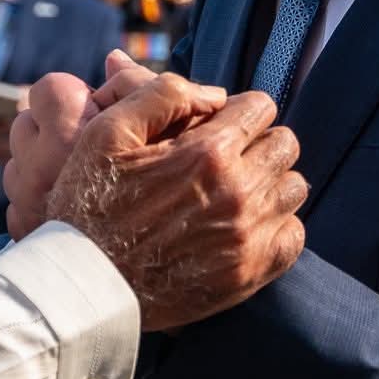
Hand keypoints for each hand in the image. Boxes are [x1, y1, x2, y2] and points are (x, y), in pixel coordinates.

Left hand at [3, 51, 161, 238]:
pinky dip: (41, 203)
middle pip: (29, 124)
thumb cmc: (171, 196)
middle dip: (55, 130)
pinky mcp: (21, 231)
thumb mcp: (171, 128)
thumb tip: (112, 57)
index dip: (76, 97)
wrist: (148, 278)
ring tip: (84, 182)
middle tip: (91, 150)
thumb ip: (141, 85)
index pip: (51, 88)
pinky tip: (75, 213)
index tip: (99, 115)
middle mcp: (37, 165)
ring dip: (44, 166)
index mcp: (68, 132)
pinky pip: (18, 202)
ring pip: (20, 163)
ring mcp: (25, 201)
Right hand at [51, 74, 305, 330]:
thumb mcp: (107, 132)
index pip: (261, 108)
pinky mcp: (249, 273)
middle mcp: (237, 192)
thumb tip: (215, 94)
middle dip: (259, 142)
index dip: (238, 111)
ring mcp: (247, 236)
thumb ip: (162, 95)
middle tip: (226, 158)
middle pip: (285, 145)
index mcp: (206, 152)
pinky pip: (294, 236)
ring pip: (294, 188)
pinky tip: (244, 226)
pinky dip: (277, 227)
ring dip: (271, 183)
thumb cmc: (89, 203)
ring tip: (236, 192)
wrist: (84, 284)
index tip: (217, 127)